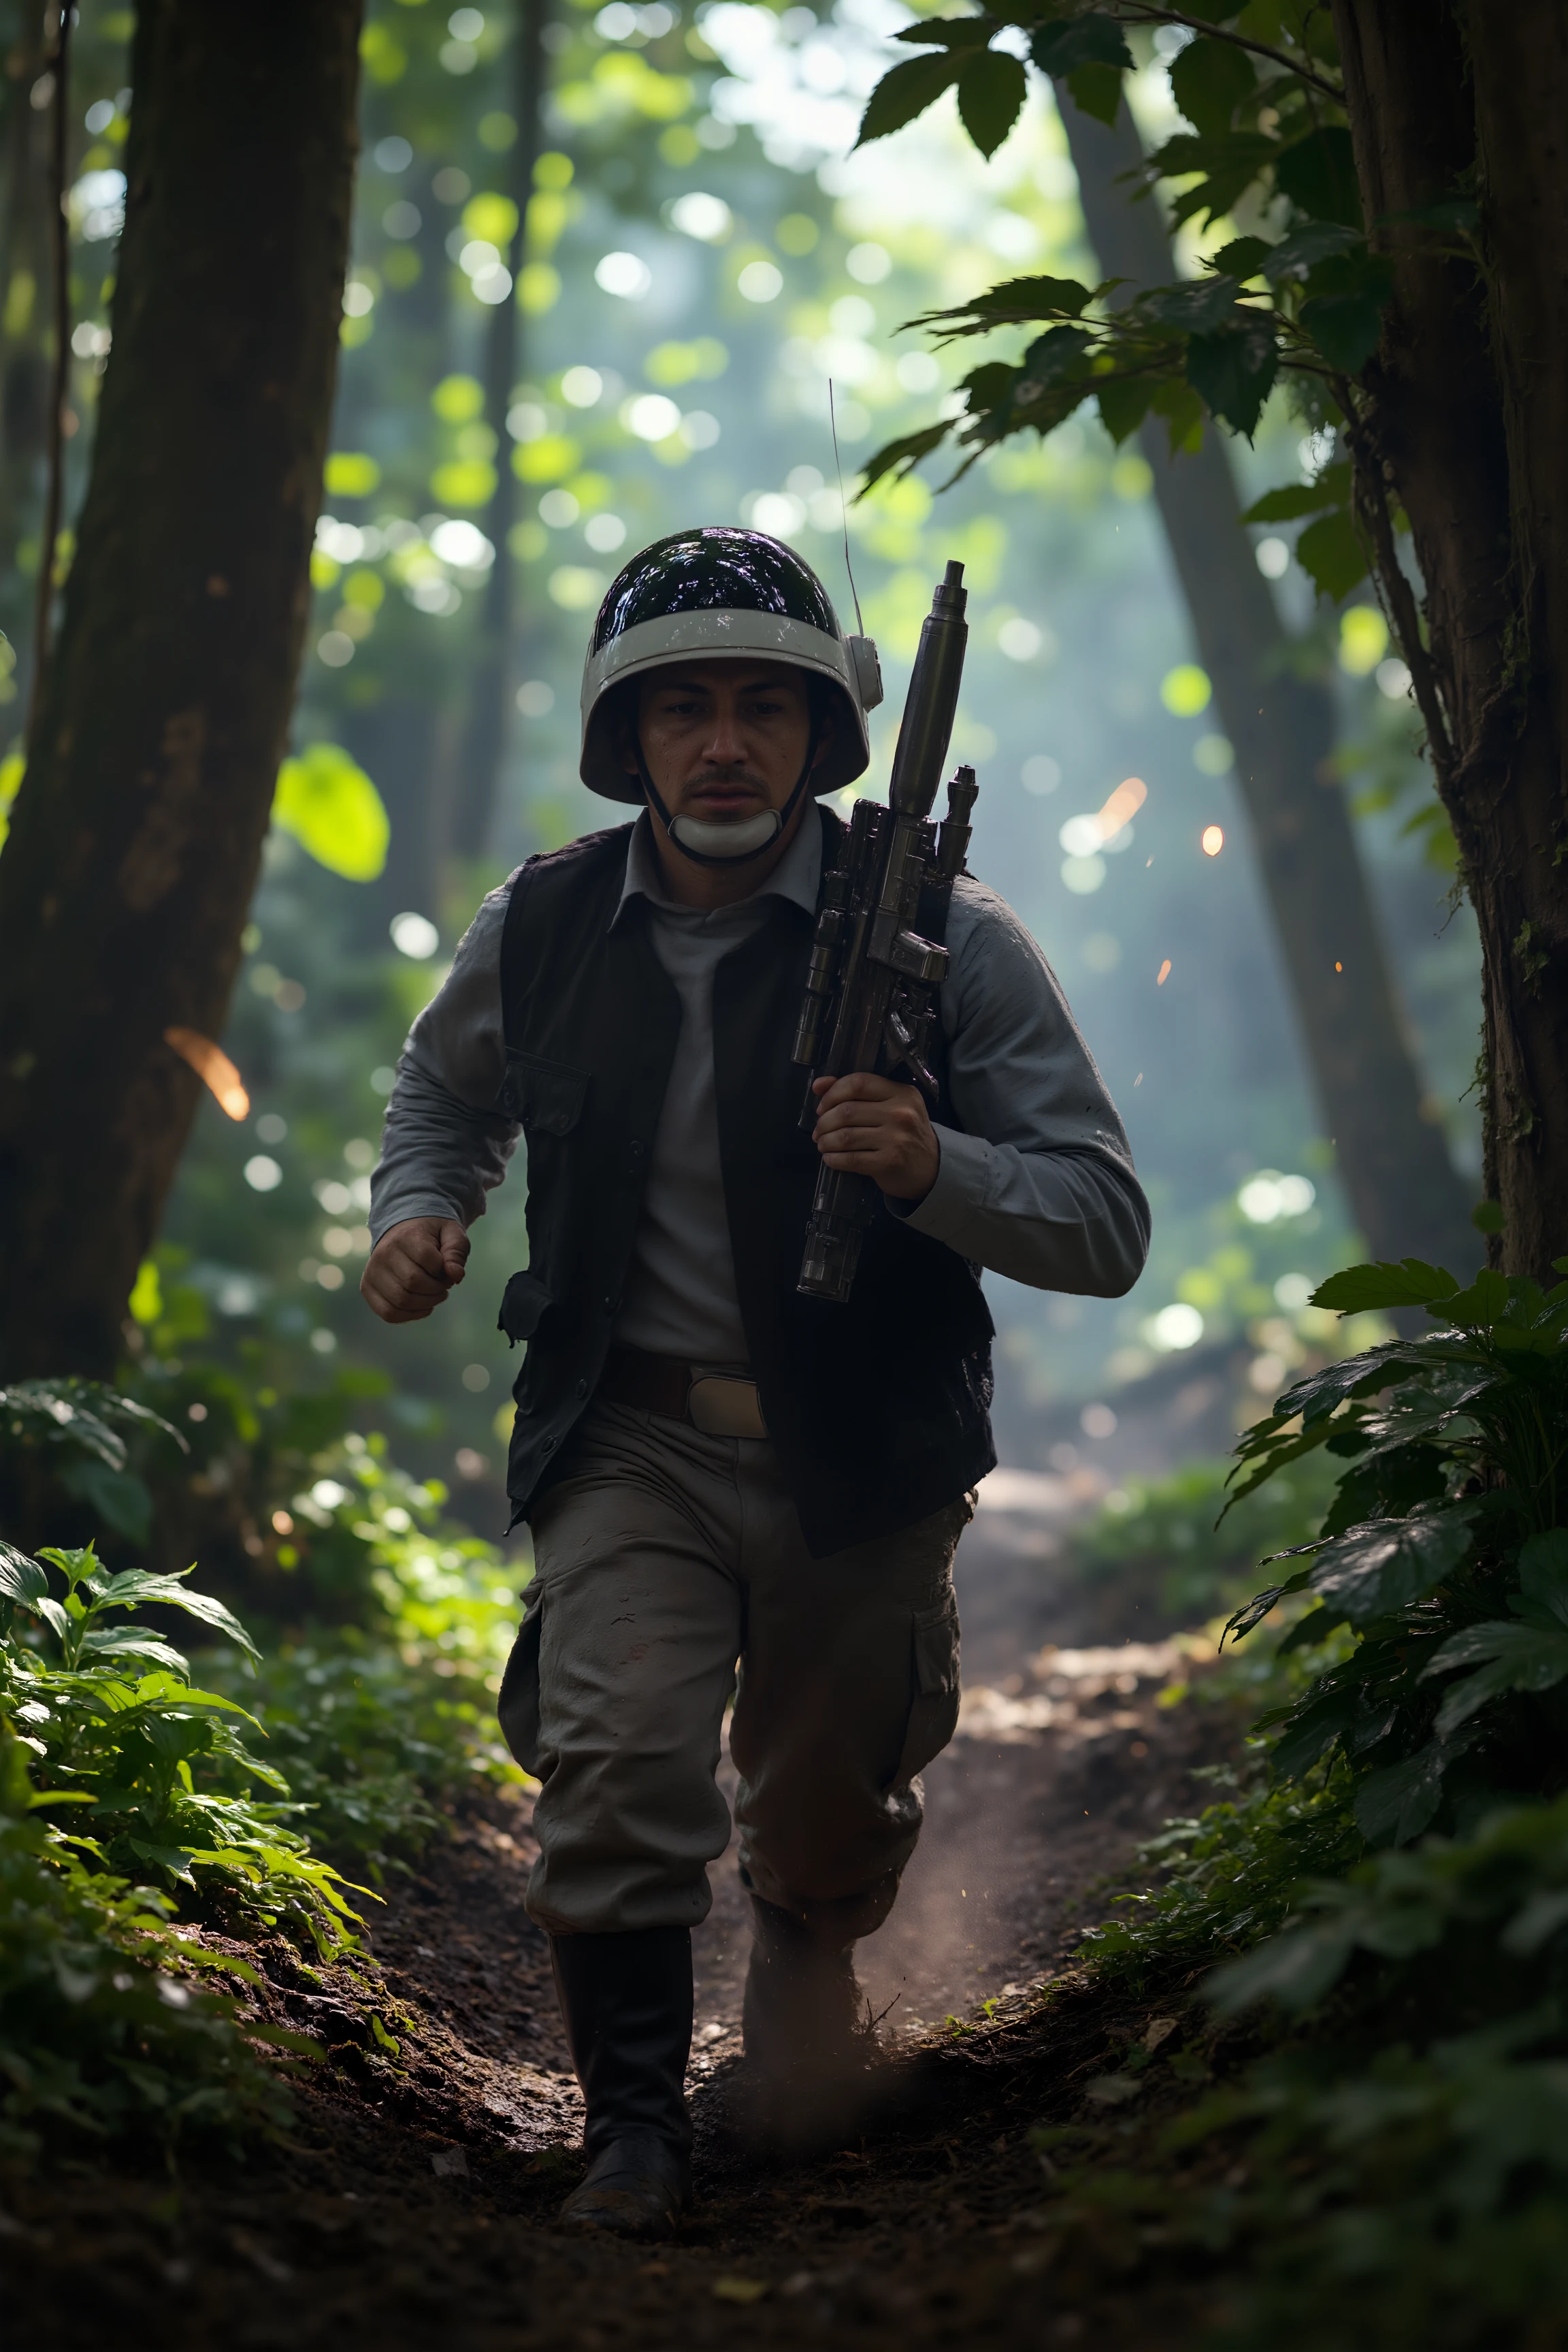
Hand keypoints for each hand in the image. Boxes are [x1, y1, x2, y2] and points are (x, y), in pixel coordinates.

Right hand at [361, 1217, 468, 1323]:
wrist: (403, 1230)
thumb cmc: (432, 1236)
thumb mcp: (451, 1233)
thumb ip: (456, 1251)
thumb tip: (455, 1275)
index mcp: (405, 1236)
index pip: (428, 1259)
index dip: (444, 1270)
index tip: (448, 1269)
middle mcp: (383, 1253)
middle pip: (414, 1283)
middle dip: (437, 1289)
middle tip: (443, 1285)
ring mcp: (372, 1272)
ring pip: (402, 1301)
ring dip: (426, 1304)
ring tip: (435, 1294)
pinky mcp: (367, 1288)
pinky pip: (388, 1313)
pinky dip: (411, 1315)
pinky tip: (423, 1306)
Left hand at [811, 1072, 939, 1202]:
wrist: (931, 1168)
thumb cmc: (905, 1133)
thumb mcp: (891, 1105)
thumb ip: (857, 1092)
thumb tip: (819, 1085)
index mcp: (902, 1093)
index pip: (859, 1083)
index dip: (832, 1093)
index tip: (822, 1107)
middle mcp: (901, 1113)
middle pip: (847, 1111)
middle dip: (824, 1122)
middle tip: (819, 1130)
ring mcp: (895, 1139)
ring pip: (845, 1136)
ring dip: (826, 1141)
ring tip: (822, 1144)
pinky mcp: (888, 1163)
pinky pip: (850, 1159)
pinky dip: (833, 1159)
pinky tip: (830, 1158)